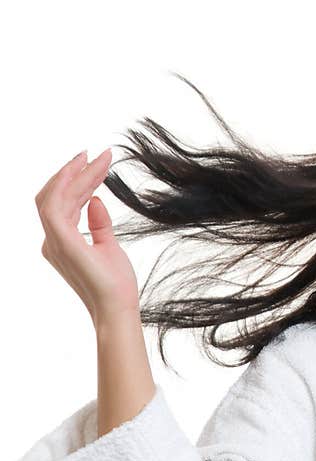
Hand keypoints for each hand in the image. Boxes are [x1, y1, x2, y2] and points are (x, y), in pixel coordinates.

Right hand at [35, 148, 140, 323]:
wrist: (118, 306)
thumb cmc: (115, 283)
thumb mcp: (109, 245)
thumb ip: (99, 223)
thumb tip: (94, 199)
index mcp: (62, 241)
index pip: (66, 203)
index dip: (79, 181)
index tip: (98, 163)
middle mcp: (52, 240)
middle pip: (58, 195)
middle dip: (76, 172)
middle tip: (98, 154)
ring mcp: (54, 241)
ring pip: (55, 195)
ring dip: (75, 174)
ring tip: (97, 157)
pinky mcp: (61, 241)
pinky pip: (54, 205)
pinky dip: (65, 184)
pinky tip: (82, 169)